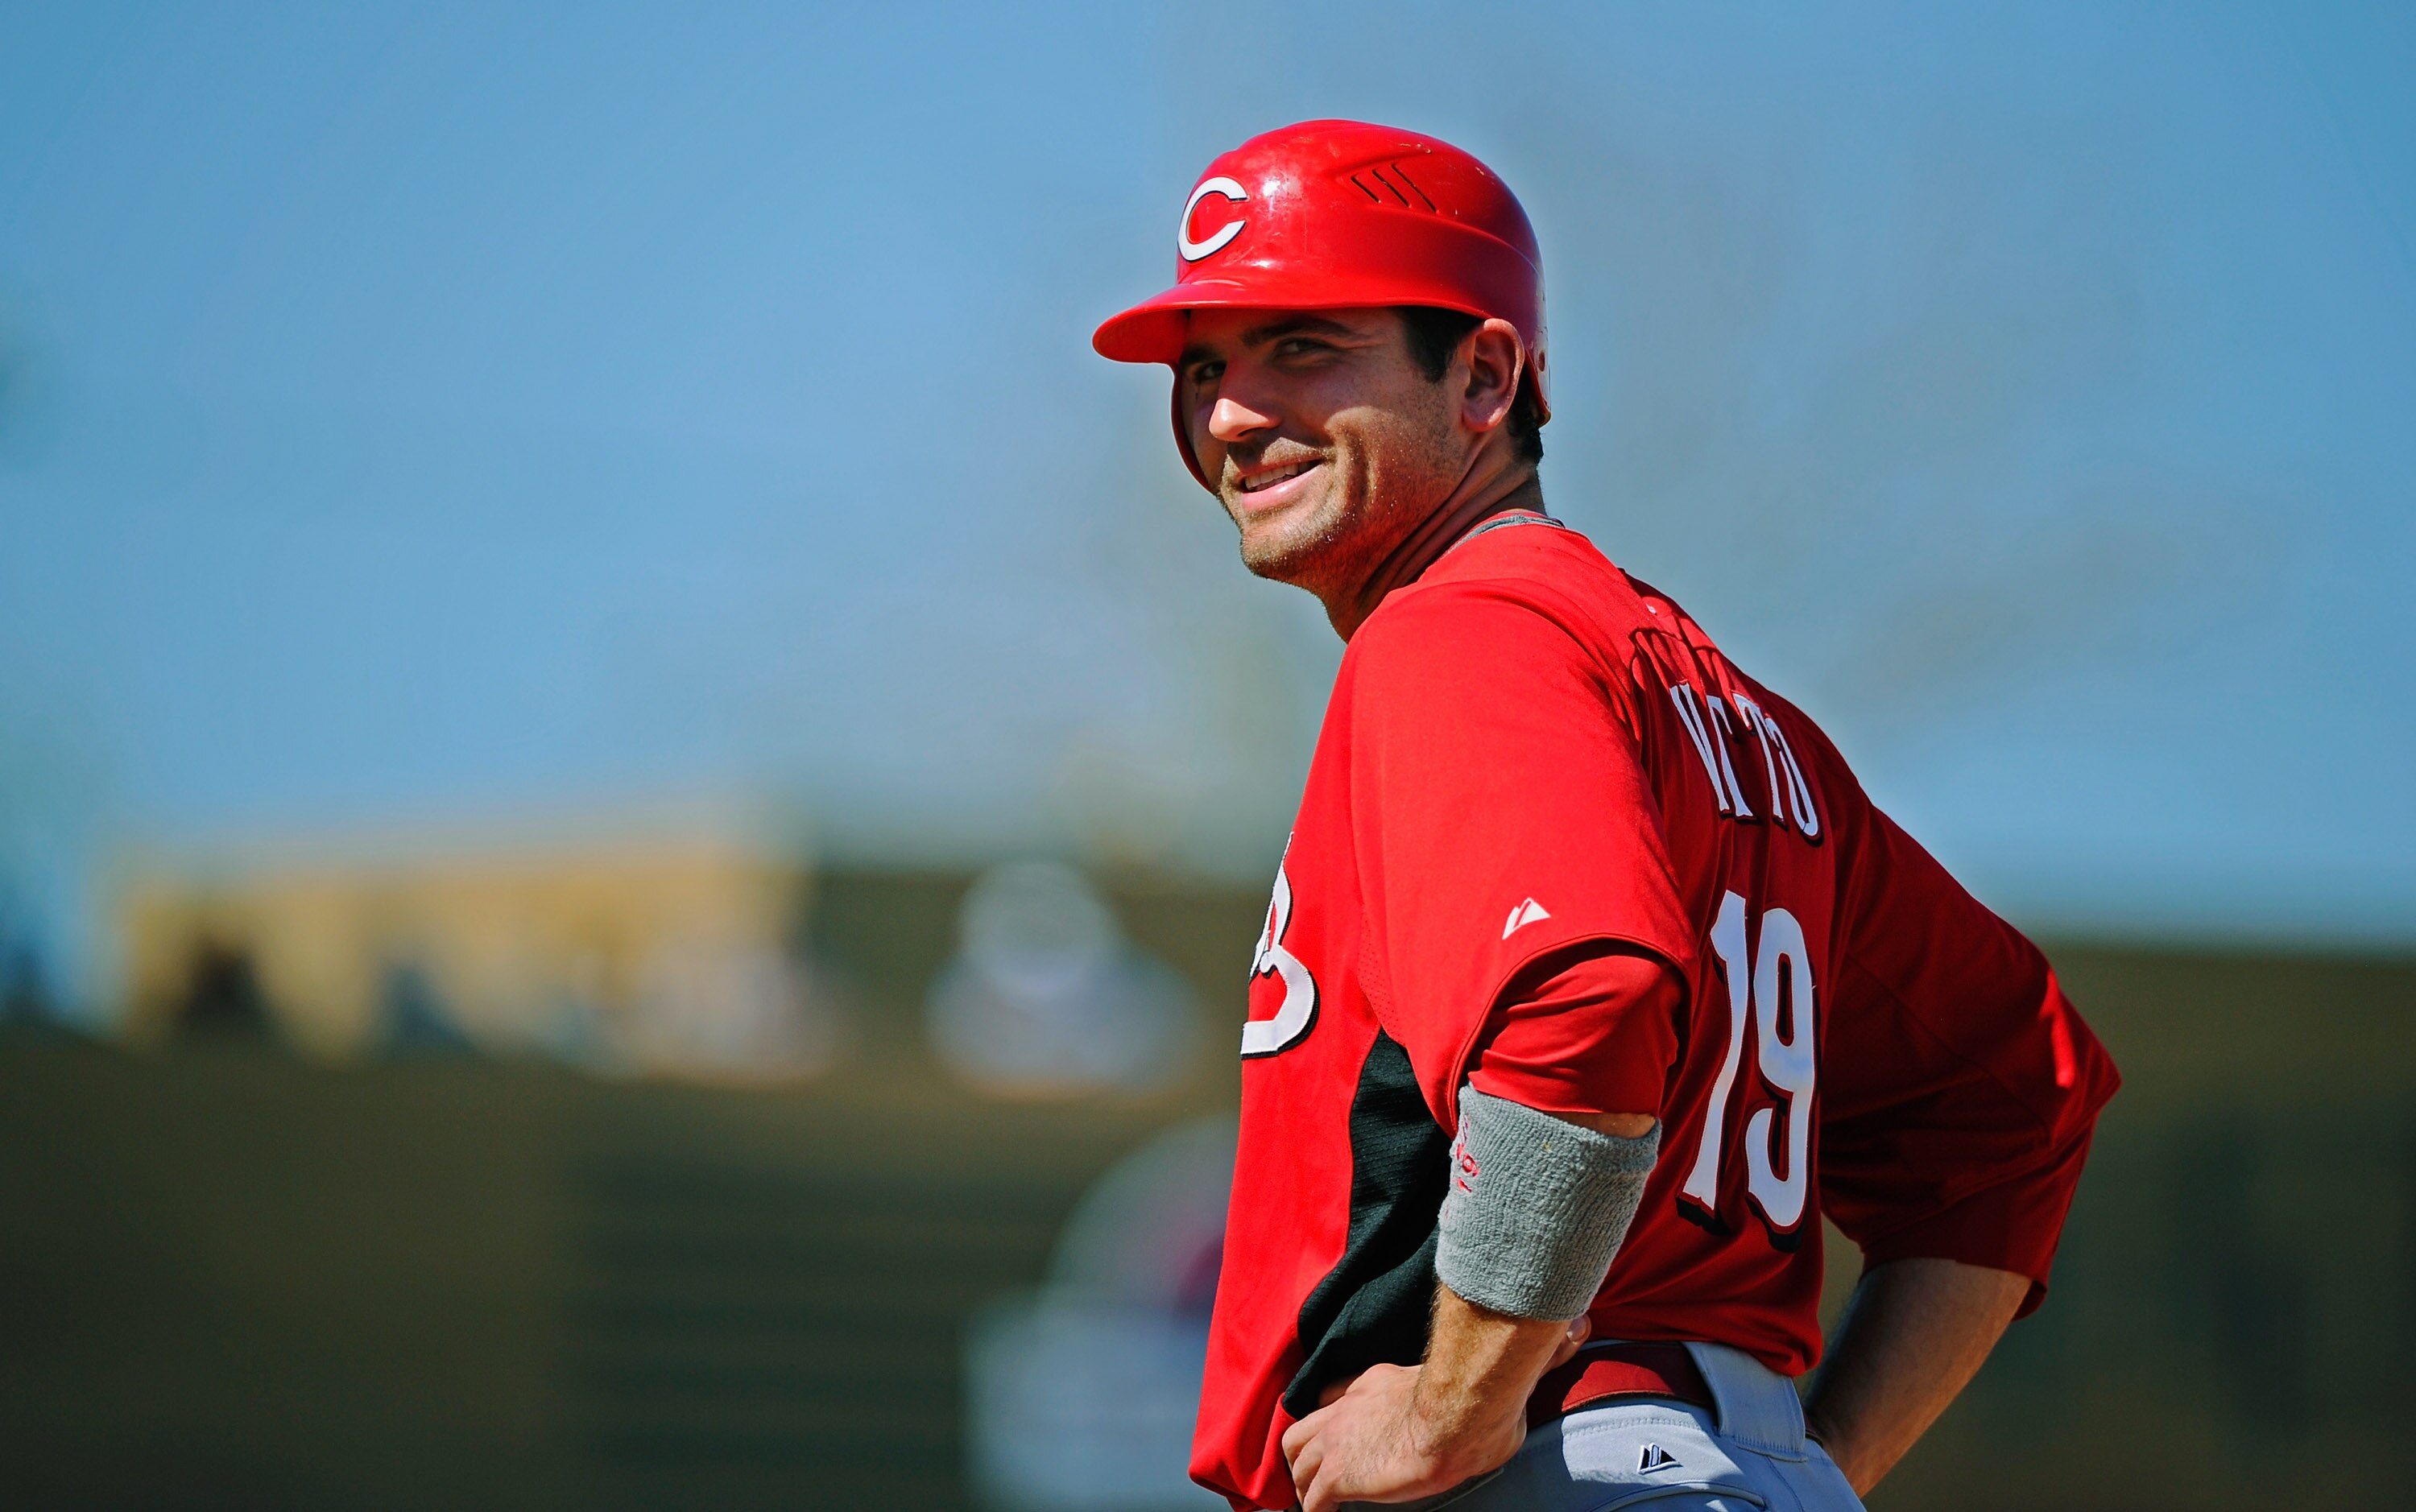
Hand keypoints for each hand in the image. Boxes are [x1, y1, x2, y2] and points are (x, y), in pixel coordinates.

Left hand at [1280, 1316, 1589, 1510]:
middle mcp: (1350, 1406)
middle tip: (1320, 1471)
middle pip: (1304, 1425)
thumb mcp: (1497, 1372)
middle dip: (1307, 1449)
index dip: (1336, 1415)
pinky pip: (1311, 1498)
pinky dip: (1314, 1508)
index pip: (1338, 1394)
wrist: (1459, 1415)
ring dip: (1303, 1479)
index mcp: (1379, 1380)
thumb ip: (1530, 1355)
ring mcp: (1341, 1440)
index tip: (1347, 1431)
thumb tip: (1579, 1328)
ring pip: (1295, 1457)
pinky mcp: (1341, 1474)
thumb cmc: (1483, 1398)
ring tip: (1316, 1498)